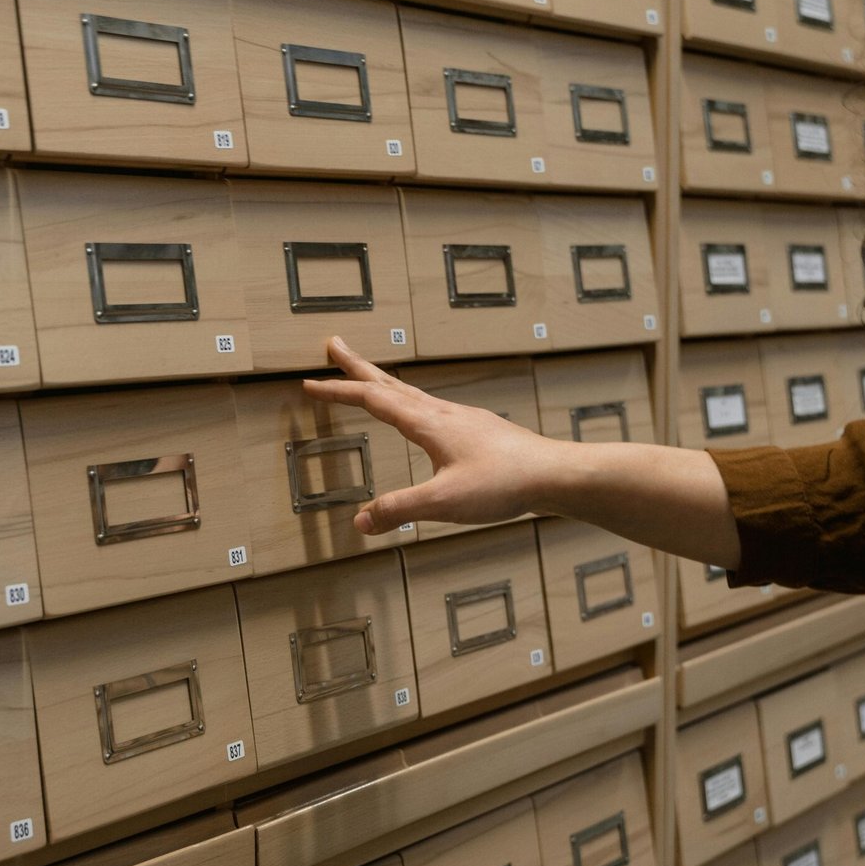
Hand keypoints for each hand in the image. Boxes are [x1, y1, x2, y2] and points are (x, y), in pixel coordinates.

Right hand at [302, 337, 562, 534]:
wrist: (555, 474)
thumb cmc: (503, 484)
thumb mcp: (444, 502)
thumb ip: (400, 510)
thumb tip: (360, 521)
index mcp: (428, 423)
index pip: (373, 399)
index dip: (338, 391)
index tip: (309, 383)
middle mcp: (442, 413)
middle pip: (390, 383)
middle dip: (357, 366)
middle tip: (334, 344)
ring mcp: (461, 418)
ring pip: (411, 393)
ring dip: (383, 382)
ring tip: (369, 378)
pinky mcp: (477, 430)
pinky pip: (431, 406)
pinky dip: (410, 401)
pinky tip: (420, 416)